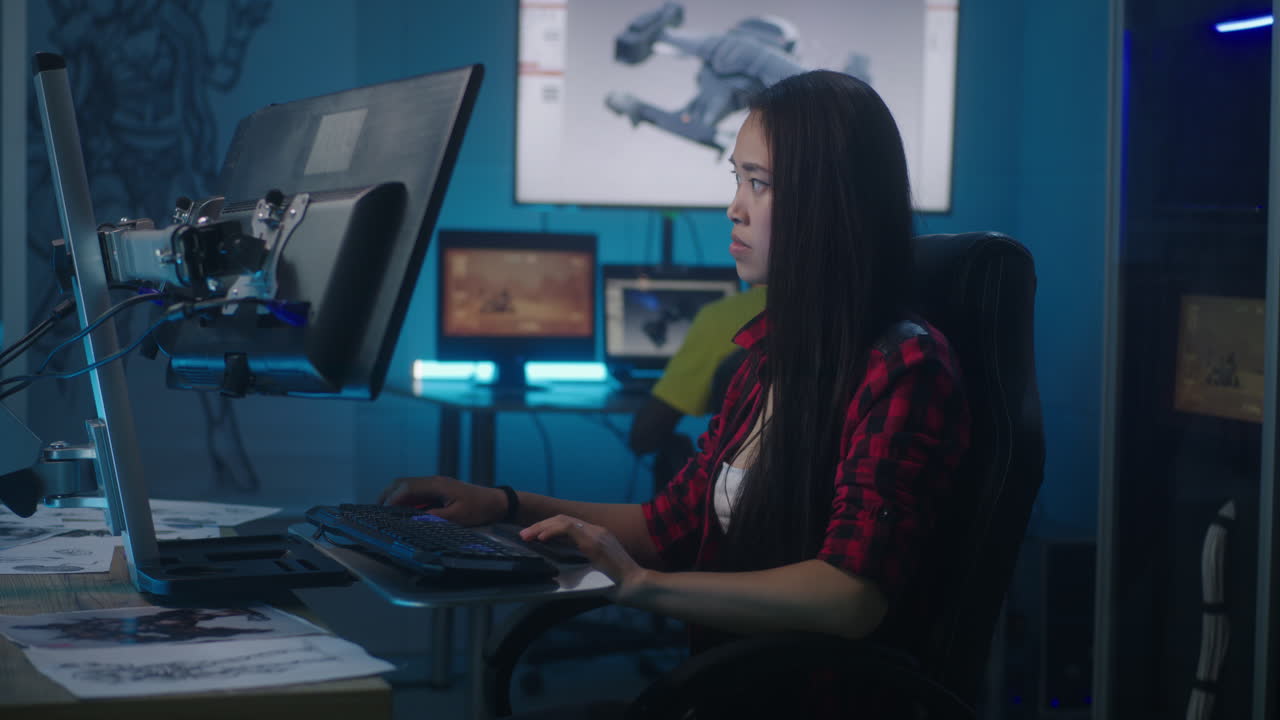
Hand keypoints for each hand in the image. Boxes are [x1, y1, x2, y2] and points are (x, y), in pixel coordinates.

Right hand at [376, 476, 504, 526]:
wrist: (496, 502)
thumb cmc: (480, 508)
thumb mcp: (457, 517)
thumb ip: (434, 518)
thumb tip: (413, 520)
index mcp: (436, 484)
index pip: (406, 488)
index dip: (392, 499)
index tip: (382, 512)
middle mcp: (433, 481)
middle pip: (402, 483)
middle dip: (387, 495)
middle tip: (376, 511)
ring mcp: (435, 485)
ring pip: (407, 486)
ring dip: (394, 497)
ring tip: (383, 512)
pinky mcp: (438, 490)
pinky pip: (416, 492)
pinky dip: (404, 499)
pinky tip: (400, 511)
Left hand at [520, 515, 647, 601]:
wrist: (635, 586)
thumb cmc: (617, 584)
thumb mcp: (595, 570)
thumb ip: (581, 563)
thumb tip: (562, 569)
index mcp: (598, 536)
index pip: (569, 525)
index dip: (549, 528)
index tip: (533, 537)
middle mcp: (597, 530)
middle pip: (563, 519)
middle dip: (541, 525)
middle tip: (524, 534)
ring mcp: (597, 534)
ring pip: (564, 520)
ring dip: (542, 527)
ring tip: (527, 535)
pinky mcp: (595, 542)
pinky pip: (569, 529)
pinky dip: (552, 531)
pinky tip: (541, 537)